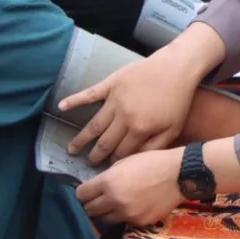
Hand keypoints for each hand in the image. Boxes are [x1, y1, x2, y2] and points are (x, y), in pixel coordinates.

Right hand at [60, 26, 224, 163]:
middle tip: (88, 164)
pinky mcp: (111, 83)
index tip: (107, 171)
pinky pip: (89, 94)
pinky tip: (61, 107)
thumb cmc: (177, 99)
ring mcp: (115, 99)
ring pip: (94, 124)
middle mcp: (123, 116)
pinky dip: (74, 100)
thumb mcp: (172, 128)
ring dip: (82, 138)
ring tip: (71, 149)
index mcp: (139, 129)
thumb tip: (135, 160)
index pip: (121, 152)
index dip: (113, 163)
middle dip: (95, 155)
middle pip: (105, 142)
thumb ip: (154, 146)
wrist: (176, 67)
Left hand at [77, 148, 184, 225]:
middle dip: (91, 204)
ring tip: (114, 204)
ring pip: (105, 219)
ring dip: (106, 212)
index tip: (86, 191)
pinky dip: (124, 216)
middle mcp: (115, 201)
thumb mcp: (125, 162)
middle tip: (99, 199)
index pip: (82, 194)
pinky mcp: (140, 223)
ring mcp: (128, 214)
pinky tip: (132, 207)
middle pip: (90, 210)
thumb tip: (96, 186)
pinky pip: (124, 222)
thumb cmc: (152, 162)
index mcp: (109, 182)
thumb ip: (108, 176)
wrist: (179, 175)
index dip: (83, 192)